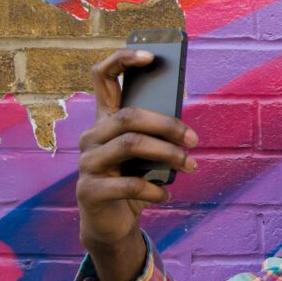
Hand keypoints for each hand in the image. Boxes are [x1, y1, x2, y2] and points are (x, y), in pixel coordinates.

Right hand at [75, 49, 198, 280]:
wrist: (112, 224)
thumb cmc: (134, 180)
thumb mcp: (147, 155)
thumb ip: (157, 136)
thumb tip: (184, 128)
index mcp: (105, 120)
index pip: (102, 77)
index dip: (123, 60)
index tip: (151, 56)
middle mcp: (91, 136)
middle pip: (129, 116)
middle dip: (168, 126)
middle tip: (195, 141)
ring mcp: (87, 163)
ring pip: (130, 145)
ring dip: (168, 155)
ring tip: (191, 166)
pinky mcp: (90, 190)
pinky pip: (129, 184)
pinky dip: (155, 189)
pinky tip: (166, 194)